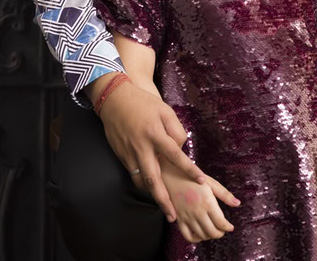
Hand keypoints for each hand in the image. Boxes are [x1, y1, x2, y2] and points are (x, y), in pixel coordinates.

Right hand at [97, 79, 205, 221]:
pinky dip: (143, 185)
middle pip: (154, 179)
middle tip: (173, 216)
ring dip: (153, 196)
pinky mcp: (121, 156)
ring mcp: (130, 153)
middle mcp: (142, 147)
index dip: (189, 169)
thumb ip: (176, 131)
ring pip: (141, 182)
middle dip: (163, 200)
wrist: (115, 100)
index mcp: (155, 134)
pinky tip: (153, 190)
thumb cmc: (144, 104)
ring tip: (166, 208)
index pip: (176, 155)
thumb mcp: (165, 111)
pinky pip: (134, 175)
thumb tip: (181, 149)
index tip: (202, 181)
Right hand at [161, 160, 239, 243]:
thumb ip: (224, 194)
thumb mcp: (210, 182)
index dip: (228, 227)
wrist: (171, 174)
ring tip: (212, 231)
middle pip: (212, 232)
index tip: (230, 227)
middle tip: (222, 230)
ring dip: (209, 236)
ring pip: (201, 236)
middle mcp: (197, 212)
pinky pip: (187, 236)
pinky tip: (199, 234)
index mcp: (207, 202)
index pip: (221, 223)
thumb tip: (237, 203)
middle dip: (220, 233)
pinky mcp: (178, 219)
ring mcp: (187, 217)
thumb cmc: (191, 176)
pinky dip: (195, 239)